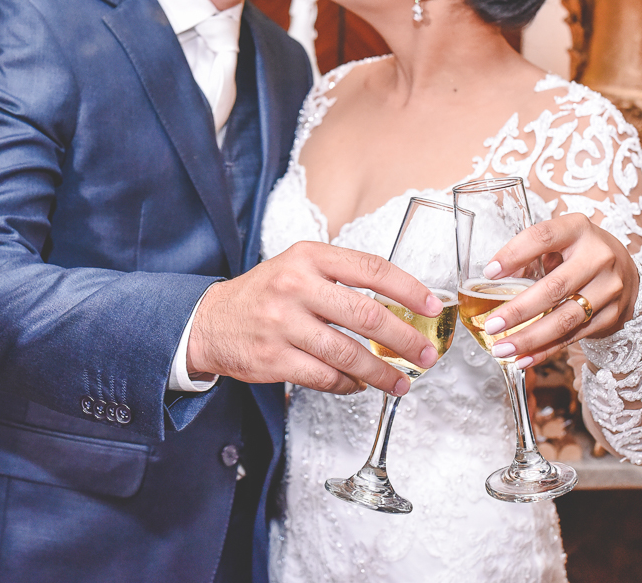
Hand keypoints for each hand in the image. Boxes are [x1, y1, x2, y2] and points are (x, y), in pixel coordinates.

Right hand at [188, 242, 443, 396]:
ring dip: (382, 373)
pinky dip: (349, 384)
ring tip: (401, 382)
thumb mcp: (299, 267)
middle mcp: (296, 286)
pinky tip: (360, 384)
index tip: (431, 307)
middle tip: (427, 354)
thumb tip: (399, 304)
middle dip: (404, 339)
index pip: (371, 269)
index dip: (408, 290)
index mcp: (309, 257)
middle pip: (367, 315)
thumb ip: (342, 278)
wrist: (209, 321)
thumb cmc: (265, 294)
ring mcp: (283, 324)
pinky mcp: (274, 359)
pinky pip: (325, 376)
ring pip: (349, 353)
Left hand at [478, 213, 638, 367]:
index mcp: (578, 229)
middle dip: (519, 311)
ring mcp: (609, 288)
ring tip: (503, 348)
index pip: (542, 237)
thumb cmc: (579, 251)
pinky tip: (524, 359)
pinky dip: (546, 350)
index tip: (489, 273)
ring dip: (530, 338)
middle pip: (555, 287)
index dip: (513, 254)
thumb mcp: (558, 241)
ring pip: (566, 319)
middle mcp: (599, 257)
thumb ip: (529, 256)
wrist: (624, 268)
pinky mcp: (612, 315)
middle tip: (492, 325)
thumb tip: (494, 280)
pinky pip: (574, 336)